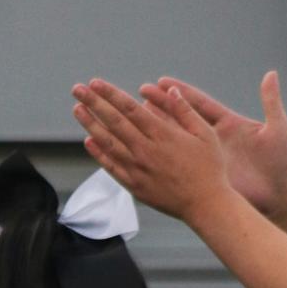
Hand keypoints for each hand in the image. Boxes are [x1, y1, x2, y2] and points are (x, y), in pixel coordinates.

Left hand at [71, 77, 230, 224]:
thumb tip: (170, 89)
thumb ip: (185, 111)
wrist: (204, 204)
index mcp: (162, 134)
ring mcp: (136, 169)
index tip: (95, 83)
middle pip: (113, 122)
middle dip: (94, 103)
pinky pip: (111, 166)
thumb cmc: (209, 167)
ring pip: (108, 142)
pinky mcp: (133, 185)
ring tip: (77, 109)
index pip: (129, 108)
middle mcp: (145, 150)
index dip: (110, 94)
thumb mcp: (205, 133)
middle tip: (77, 89)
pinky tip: (89, 140)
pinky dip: (98, 153)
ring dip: (90, 124)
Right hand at [153, 70, 286, 219]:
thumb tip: (271, 74)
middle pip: (182, 118)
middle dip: (159, 107)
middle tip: (139, 96)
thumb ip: (271, 102)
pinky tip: (140, 150)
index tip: (159, 83)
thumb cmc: (279, 162)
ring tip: (131, 118)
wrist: (277, 194)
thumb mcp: (277, 129)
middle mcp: (214, 138)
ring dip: (154, 130)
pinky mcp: (205, 173)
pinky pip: (179, 163)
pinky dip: (161, 156)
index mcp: (229, 124)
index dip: (179, 93)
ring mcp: (207, 157)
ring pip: (176, 140)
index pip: (199, 104)